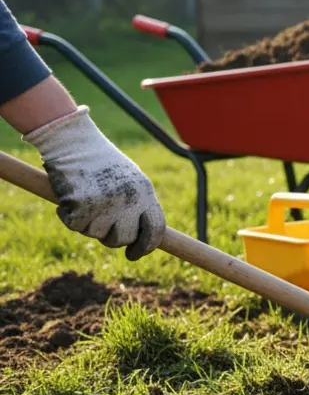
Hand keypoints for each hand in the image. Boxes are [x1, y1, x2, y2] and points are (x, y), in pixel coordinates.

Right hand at [23, 106, 165, 260]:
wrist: (71, 140)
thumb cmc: (97, 160)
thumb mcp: (127, 180)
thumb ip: (135, 205)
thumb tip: (140, 237)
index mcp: (145, 192)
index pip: (156, 229)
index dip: (145, 246)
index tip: (133, 255)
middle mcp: (130, 199)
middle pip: (123, 239)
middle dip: (109, 236)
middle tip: (97, 220)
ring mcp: (107, 202)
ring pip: (96, 234)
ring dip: (86, 223)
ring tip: (82, 198)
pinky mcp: (83, 203)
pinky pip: (74, 225)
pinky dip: (66, 215)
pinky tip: (67, 197)